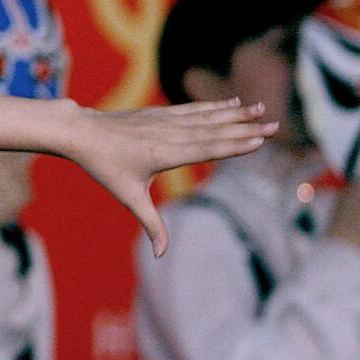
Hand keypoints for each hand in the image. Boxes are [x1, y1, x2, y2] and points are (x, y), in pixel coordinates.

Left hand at [64, 98, 276, 257]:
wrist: (83, 133)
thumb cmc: (105, 166)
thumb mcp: (129, 197)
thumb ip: (151, 224)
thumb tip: (161, 256)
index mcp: (165, 153)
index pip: (207, 148)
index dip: (235, 145)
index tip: (261, 141)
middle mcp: (169, 133)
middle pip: (214, 131)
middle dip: (246, 129)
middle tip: (276, 126)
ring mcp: (165, 119)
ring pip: (207, 116)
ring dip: (236, 113)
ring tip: (261, 108)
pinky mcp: (160, 112)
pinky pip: (193, 109)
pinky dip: (215, 106)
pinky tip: (233, 103)